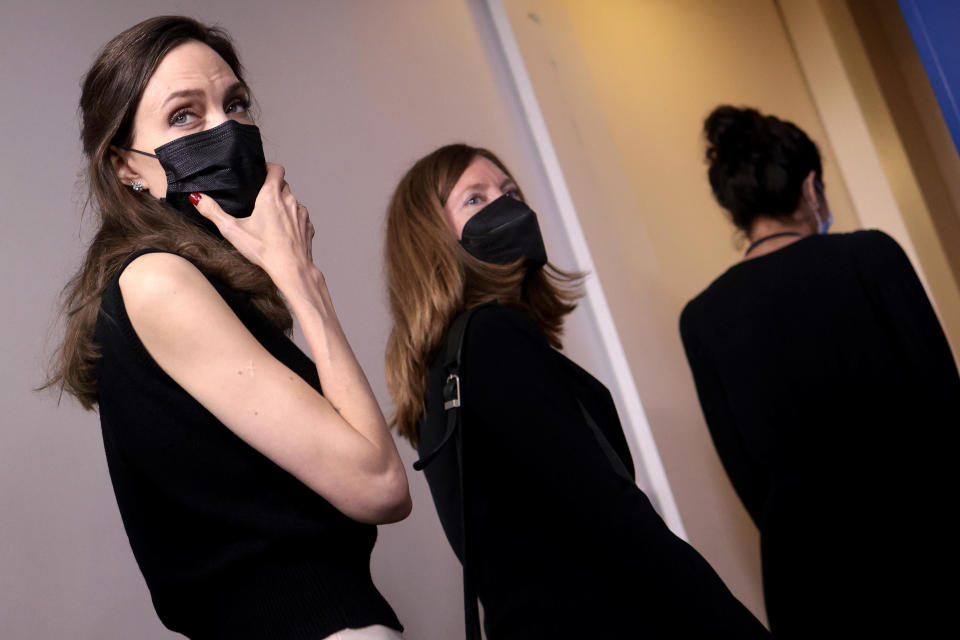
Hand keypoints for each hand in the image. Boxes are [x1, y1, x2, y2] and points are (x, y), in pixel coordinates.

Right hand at [191, 162, 316, 284]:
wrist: (292, 268)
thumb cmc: (264, 250)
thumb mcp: (232, 230)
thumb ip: (213, 212)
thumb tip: (197, 198)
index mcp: (271, 196)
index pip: (276, 169)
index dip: (269, 167)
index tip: (261, 172)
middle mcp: (290, 200)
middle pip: (283, 185)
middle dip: (273, 187)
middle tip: (260, 198)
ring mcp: (302, 213)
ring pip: (293, 200)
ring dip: (284, 204)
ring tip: (271, 216)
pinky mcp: (308, 226)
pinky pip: (301, 216)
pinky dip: (293, 219)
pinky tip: (283, 230)